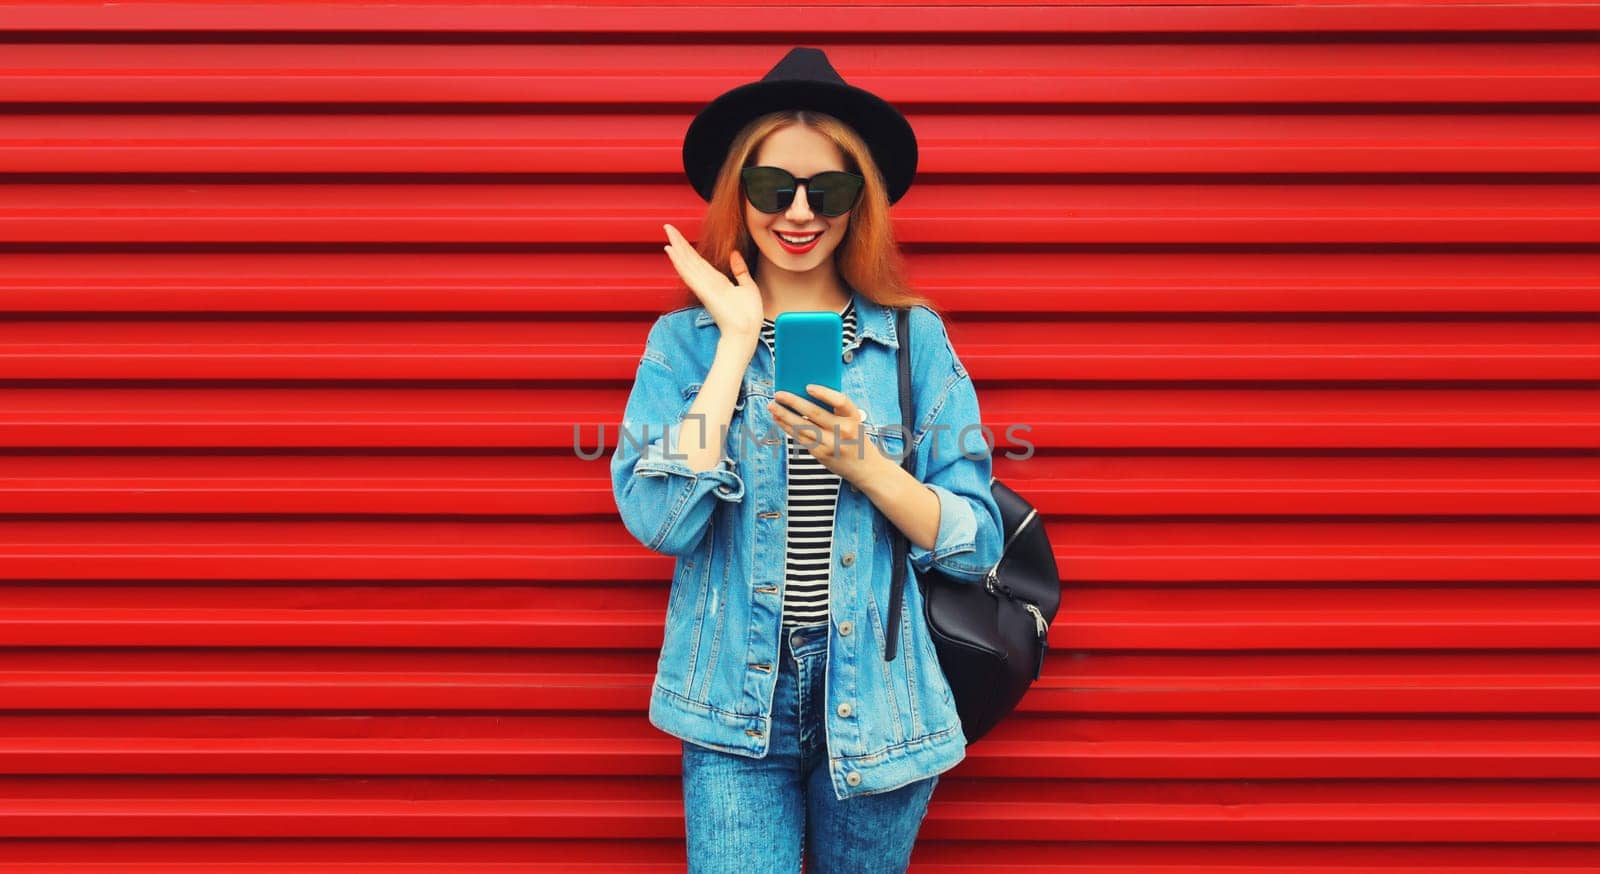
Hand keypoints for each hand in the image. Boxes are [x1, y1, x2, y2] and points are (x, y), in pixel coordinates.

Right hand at [662, 223, 762, 341]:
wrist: (747, 331)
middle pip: (689, 258)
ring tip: (667, 233)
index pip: (699, 261)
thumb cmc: (748, 315)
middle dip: (679, 242)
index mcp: (717, 281)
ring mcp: (704, 286)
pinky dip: (679, 262)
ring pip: (687, 263)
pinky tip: (671, 251)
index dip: (689, 248)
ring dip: (677, 247)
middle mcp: (707, 283)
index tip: (679, 236)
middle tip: (667, 227)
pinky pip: (689, 273)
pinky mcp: (704, 290)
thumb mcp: (747, 286)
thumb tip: (734, 253)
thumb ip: (740, 270)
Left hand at [768, 384, 892, 485]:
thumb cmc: (856, 438)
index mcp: (854, 417)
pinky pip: (800, 438)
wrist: (865, 467)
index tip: (808, 387)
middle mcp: (844, 430)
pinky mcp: (821, 454)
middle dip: (793, 402)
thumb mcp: (853, 421)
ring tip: (772, 406)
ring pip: (803, 427)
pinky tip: (778, 419)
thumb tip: (805, 394)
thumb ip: (835, 410)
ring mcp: (831, 444)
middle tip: (778, 394)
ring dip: (784, 415)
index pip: (840, 401)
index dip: (824, 393)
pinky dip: (787, 427)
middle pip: (815, 413)